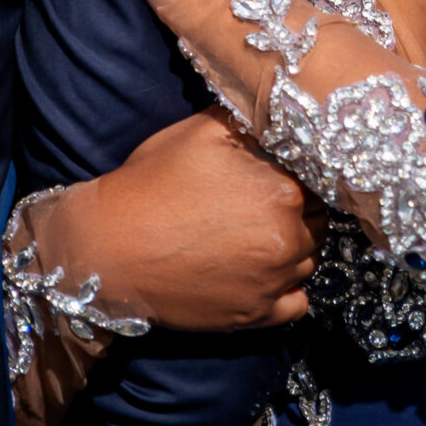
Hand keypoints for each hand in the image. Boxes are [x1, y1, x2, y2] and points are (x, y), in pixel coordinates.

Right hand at [28, 112, 324, 330]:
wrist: (108, 249)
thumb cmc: (151, 184)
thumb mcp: (199, 131)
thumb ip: (248, 118)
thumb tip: (280, 108)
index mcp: (281, 190)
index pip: (318, 177)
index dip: (296, 171)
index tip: (274, 173)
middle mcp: (288, 239)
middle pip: (318, 218)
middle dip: (297, 208)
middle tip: (259, 203)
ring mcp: (274, 283)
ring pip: (310, 258)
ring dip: (293, 246)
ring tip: (253, 234)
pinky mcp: (257, 316)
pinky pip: (298, 302)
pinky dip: (287, 287)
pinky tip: (260, 270)